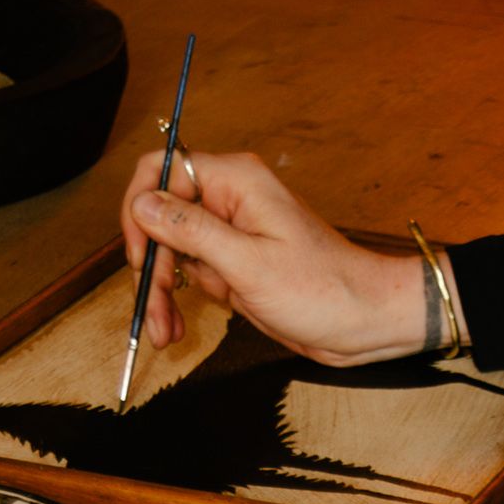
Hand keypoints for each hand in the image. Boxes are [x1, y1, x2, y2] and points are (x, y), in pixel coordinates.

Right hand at [119, 148, 460, 366]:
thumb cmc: (323, 290)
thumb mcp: (249, 264)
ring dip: (161, 291)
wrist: (363, 322)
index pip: (162, 171)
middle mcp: (229, 200)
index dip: (140, 211)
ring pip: (172, 251)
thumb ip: (192, 231)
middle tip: (152, 312)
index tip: (140, 257)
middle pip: (161, 216)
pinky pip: (192, 274)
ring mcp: (231, 233)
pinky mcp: (235, 263)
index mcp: (235, 182)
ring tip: (165, 332)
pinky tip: (179, 328)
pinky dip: (180, 301)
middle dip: (150, 266)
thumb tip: (144, 204)